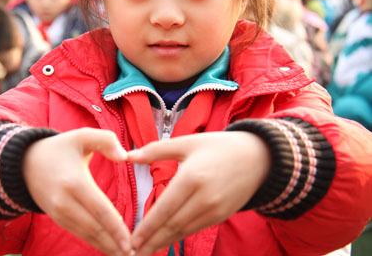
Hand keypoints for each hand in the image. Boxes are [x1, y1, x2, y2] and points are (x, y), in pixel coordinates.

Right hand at [23, 128, 131, 255]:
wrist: (25, 162)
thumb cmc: (59, 148)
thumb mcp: (81, 136)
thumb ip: (106, 140)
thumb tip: (125, 156)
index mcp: (75, 182)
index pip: (100, 211)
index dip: (117, 229)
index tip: (131, 242)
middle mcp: (65, 202)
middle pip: (94, 228)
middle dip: (115, 244)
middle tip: (134, 254)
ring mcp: (59, 213)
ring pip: (87, 235)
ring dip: (107, 247)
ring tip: (125, 255)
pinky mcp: (57, 218)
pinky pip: (79, 233)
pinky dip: (95, 242)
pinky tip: (110, 248)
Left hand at [128, 131, 270, 255]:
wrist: (259, 158)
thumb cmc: (218, 146)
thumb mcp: (187, 142)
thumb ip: (155, 150)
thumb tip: (128, 155)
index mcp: (192, 178)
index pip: (164, 209)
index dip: (147, 227)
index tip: (131, 240)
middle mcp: (204, 198)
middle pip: (172, 226)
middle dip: (150, 242)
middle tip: (131, 252)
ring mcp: (214, 210)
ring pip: (183, 232)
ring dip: (162, 244)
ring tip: (144, 253)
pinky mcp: (221, 216)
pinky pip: (194, 229)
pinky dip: (178, 238)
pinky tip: (164, 242)